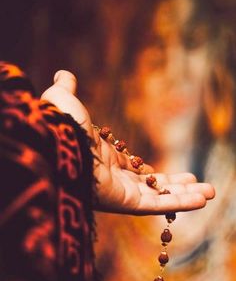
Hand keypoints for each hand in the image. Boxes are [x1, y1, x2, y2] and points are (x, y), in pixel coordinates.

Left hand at [41, 70, 214, 214]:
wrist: (55, 141)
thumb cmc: (58, 122)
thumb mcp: (65, 100)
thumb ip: (68, 90)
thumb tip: (64, 74)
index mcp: (102, 160)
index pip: (132, 171)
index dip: (151, 174)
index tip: (164, 174)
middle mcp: (112, 180)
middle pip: (150, 187)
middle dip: (176, 187)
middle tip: (199, 186)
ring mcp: (119, 193)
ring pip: (159, 198)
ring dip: (185, 196)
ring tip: (210, 193)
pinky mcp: (124, 203)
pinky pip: (157, 205)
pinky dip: (181, 203)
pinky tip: (203, 200)